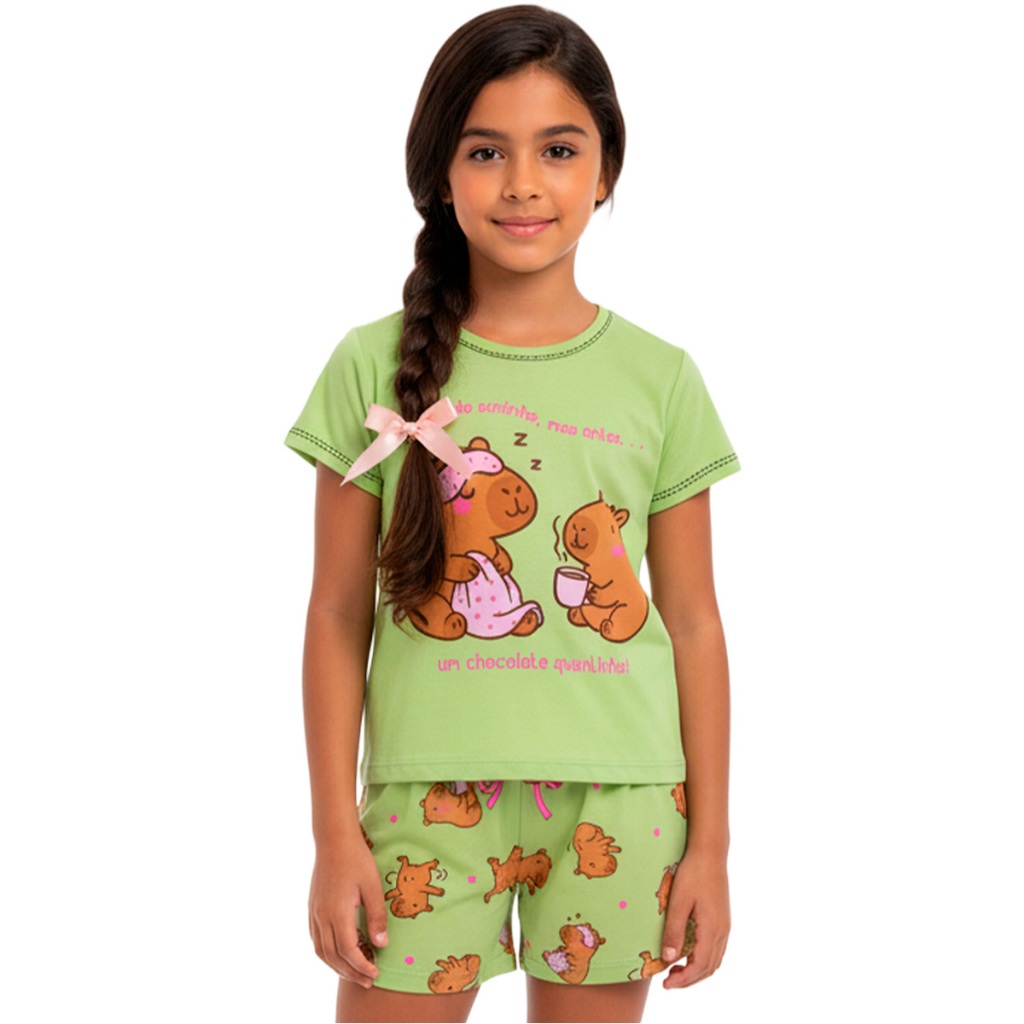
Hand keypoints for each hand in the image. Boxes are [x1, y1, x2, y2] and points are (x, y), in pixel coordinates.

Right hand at [308, 838, 388, 988]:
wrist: (334, 839)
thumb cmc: (357, 859)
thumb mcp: (372, 886)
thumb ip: (377, 916)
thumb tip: (382, 944)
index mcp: (337, 912)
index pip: (347, 950)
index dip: (361, 966)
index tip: (375, 974)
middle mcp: (322, 916)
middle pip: (333, 956)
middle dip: (350, 972)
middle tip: (368, 981)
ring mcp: (314, 912)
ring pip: (321, 950)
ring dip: (337, 965)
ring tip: (354, 971)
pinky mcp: (312, 907)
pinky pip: (316, 938)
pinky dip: (327, 952)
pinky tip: (339, 952)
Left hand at [661, 847, 729, 988]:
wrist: (710, 852)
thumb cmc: (692, 873)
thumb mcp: (678, 901)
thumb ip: (674, 931)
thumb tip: (669, 959)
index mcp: (712, 929)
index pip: (699, 967)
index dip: (683, 980)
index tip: (666, 985)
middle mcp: (722, 931)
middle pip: (709, 968)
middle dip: (690, 980)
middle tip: (668, 982)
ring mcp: (725, 926)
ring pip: (714, 960)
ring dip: (697, 971)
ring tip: (676, 971)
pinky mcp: (723, 919)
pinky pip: (716, 949)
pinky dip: (703, 959)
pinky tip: (688, 953)